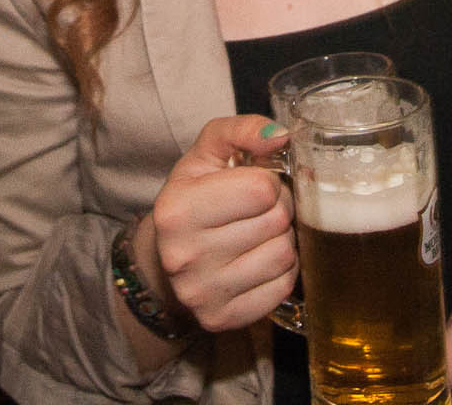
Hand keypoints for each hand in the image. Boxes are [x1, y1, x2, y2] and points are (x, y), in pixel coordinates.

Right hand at [138, 114, 294, 332]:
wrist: (166, 257)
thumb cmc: (195, 196)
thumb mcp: (208, 153)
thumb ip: (243, 131)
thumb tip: (282, 136)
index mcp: (178, 209)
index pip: (262, 189)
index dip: (269, 181)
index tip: (256, 184)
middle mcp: (184, 256)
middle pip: (277, 221)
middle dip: (279, 208)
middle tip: (261, 209)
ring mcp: (202, 293)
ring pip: (285, 255)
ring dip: (283, 239)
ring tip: (260, 233)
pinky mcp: (222, 319)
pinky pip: (283, 288)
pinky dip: (282, 271)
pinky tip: (259, 260)